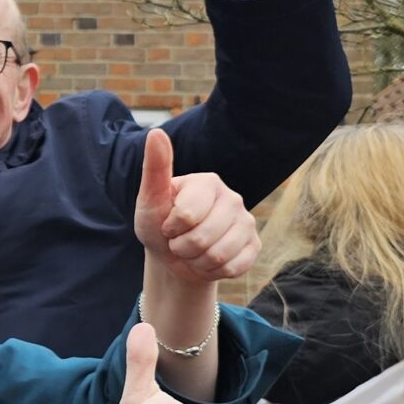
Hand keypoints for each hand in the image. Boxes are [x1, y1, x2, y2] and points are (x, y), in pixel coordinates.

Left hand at [132, 129, 257, 284]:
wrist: (173, 256)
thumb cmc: (159, 223)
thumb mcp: (150, 199)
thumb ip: (155, 168)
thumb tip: (156, 132)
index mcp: (208, 182)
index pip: (186, 216)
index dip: (170, 228)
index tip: (167, 223)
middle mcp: (232, 198)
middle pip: (202, 238)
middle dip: (182, 248)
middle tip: (179, 240)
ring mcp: (246, 222)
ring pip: (219, 255)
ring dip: (196, 261)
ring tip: (192, 250)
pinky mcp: (254, 245)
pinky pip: (234, 267)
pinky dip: (213, 271)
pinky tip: (208, 260)